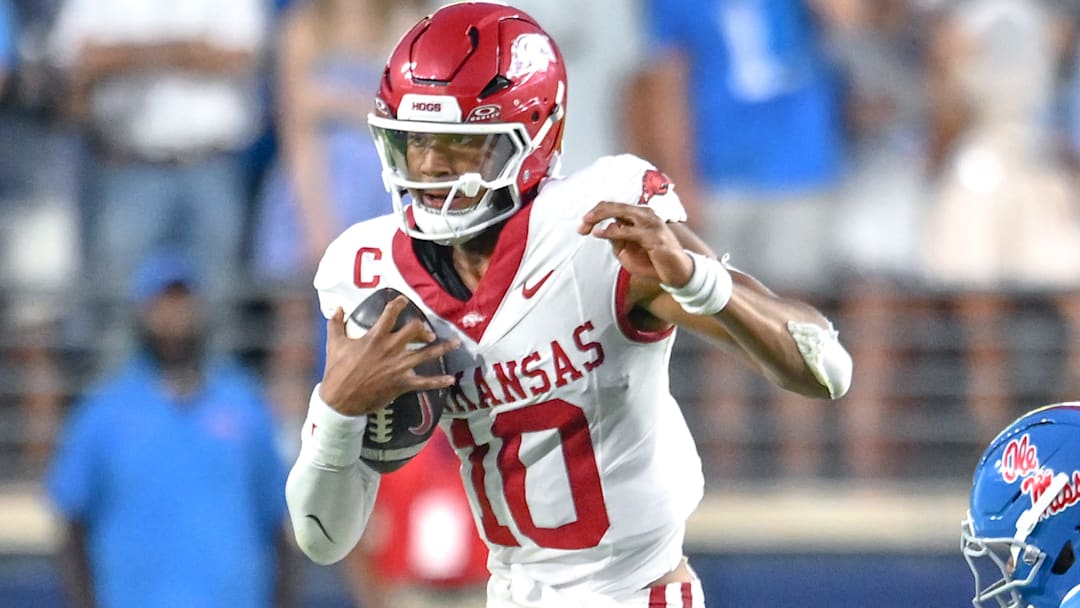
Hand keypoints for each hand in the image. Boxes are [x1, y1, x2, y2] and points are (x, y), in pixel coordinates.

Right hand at [319, 298, 458, 415]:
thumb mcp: (334, 344)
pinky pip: (425, 382)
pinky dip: (438, 381)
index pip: (390, 314)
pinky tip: (450, 379)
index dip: (399, 304)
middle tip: (425, 330)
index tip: (404, 300)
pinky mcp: (401, 383)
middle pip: (414, 329)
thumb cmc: (336, 371)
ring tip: (456, 343)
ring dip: (443, 348)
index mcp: (375, 337)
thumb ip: (335, 324)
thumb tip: (337, 308)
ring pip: (426, 353)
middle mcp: (390, 348)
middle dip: (422, 327)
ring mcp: (398, 366)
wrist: (339, 400)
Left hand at [578, 202, 693, 286]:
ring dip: (600, 217)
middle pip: (615, 206)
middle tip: (581, 224)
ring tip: (586, 226)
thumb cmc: (653, 262)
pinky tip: (599, 233)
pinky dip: (611, 231)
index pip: (613, 208)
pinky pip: (628, 231)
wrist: (678, 274)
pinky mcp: (654, 237)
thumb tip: (604, 228)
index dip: (595, 214)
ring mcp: (651, 224)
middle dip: (594, 213)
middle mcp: (645, 215)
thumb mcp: (628, 251)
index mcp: (639, 215)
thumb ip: (616, 239)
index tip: (582, 227)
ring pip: (620, 212)